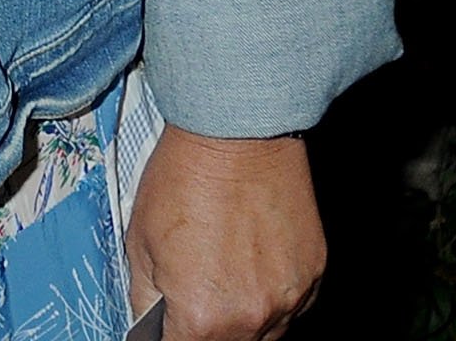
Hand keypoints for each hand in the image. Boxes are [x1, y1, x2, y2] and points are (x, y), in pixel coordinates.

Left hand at [125, 125, 323, 340]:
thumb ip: (147, 298)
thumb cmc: (184, 180)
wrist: (236, 136)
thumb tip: (150, 324)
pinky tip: (252, 260)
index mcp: (203, 316)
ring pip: (266, 332)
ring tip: (225, 272)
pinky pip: (292, 305)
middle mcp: (253, 317)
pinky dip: (273, 295)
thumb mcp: (140, 241)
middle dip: (207, 328)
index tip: (172, 324)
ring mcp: (290, 299)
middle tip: (196, 293)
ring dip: (243, 317)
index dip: (172, 338)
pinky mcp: (314, 275)